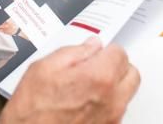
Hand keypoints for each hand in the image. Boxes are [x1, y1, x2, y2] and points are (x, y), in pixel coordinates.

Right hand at [0, 39, 140, 123]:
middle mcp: (111, 100)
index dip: (105, 50)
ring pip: (127, 94)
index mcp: (99, 77)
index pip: (120, 52)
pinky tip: (88, 104)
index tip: (95, 52)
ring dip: (115, 86)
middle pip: (131, 73)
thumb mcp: (44, 67)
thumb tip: (91, 46)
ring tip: (90, 86)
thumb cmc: (31, 110)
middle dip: (117, 66)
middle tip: (97, 66)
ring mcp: (111, 119)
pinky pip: (117, 113)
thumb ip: (74, 52)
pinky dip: (108, 105)